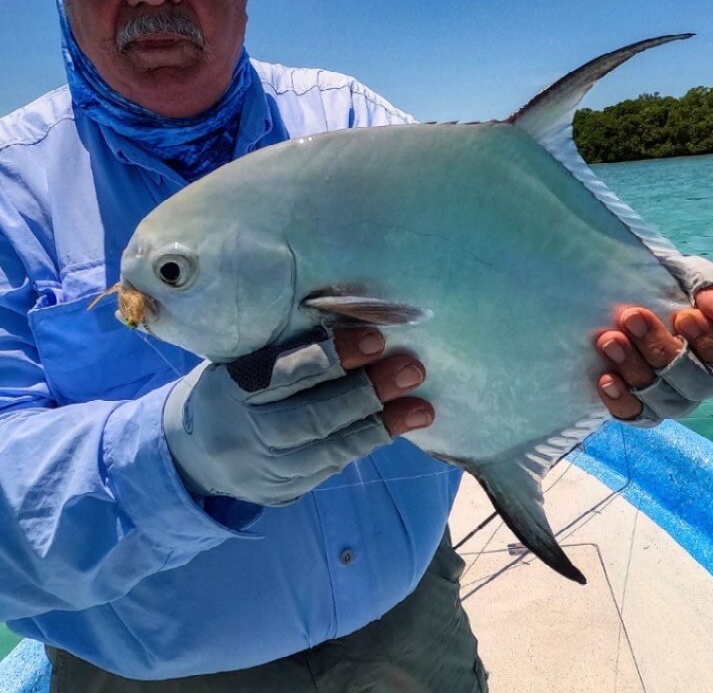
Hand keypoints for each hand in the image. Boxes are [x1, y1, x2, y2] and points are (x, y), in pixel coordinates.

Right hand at [163, 329, 432, 505]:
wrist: (196, 453)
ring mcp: (263, 469)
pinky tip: (399, 425)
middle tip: (411, 369)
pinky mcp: (283, 490)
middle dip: (366, 392)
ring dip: (381, 425)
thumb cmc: (235, 388)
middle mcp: (243, 433)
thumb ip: (287, 346)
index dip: (330, 356)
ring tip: (421, 408)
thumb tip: (358, 317)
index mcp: (229, 390)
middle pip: (310, 416)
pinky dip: (368, 442)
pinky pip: (332, 465)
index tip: (375, 339)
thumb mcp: (244, 360)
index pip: (282, 373)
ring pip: (327, 448)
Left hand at [594, 283, 712, 422]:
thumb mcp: (697, 277)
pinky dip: (621, 400)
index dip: (711, 345)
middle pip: (694, 383)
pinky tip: (606, 379)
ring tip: (610, 341)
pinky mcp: (641, 405)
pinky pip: (636, 414)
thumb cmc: (675, 282)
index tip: (684, 316)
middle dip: (660, 349)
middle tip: (632, 317)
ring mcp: (673, 397)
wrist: (632, 285)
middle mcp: (704, 382)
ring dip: (634, 369)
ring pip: (663, 399)